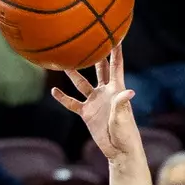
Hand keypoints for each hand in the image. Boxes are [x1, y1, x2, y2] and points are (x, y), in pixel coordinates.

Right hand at [51, 48, 140, 162]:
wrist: (118, 150)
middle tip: (89, 38)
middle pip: (99, 68)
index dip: (116, 50)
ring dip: (74, 73)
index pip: (116, 65)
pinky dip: (63, 98)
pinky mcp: (86, 113)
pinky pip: (72, 103)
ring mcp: (95, 101)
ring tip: (65, 61)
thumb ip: (122, 104)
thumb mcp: (123, 118)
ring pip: (82, 83)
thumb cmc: (126, 134)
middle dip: (95, 54)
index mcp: (117, 89)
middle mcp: (105, 92)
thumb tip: (129, 92)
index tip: (114, 34)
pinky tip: (54, 91)